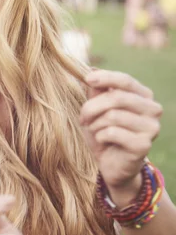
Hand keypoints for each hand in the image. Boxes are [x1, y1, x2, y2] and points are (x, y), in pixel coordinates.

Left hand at [80, 69, 161, 202]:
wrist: (111, 164)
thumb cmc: (103, 132)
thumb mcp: (96, 109)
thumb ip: (96, 91)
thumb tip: (91, 70)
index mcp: (143, 96)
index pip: (125, 80)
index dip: (106, 78)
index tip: (87, 78)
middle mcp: (153, 109)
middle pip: (117, 98)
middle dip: (92, 107)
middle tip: (82, 117)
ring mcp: (152, 128)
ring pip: (113, 115)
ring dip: (95, 123)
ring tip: (94, 130)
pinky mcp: (144, 145)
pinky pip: (112, 132)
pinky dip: (100, 136)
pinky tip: (102, 141)